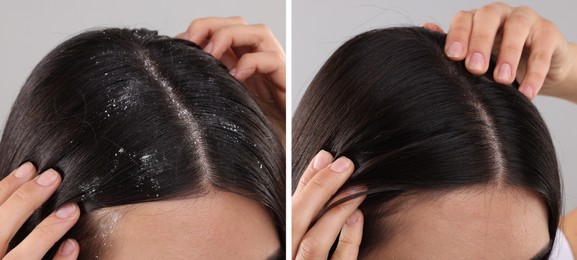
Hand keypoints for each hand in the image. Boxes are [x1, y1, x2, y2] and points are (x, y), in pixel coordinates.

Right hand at [0, 163, 79, 258]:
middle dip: (25, 199)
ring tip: (72, 209)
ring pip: (23, 257)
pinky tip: (72, 244)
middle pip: (0, 227)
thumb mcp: (0, 235)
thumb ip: (6, 220)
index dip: (7, 186)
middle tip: (53, 176)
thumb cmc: (6, 254)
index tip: (30, 167)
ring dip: (48, 230)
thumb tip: (27, 187)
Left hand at [177, 17, 285, 140]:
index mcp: (238, 63)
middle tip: (191, 42)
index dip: (201, 29)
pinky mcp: (286, 82)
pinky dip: (252, 62)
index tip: (180, 43)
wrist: (271, 157)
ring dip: (230, 36)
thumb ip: (204, 83)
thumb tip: (177, 65)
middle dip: (211, 25)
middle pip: (238, 24)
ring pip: (258, 33)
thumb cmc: (245, 135)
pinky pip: (272, 60)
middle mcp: (256, 62)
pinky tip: (237, 77)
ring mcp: (273, 70)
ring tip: (211, 54)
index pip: (221, 30)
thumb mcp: (217, 104)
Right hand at [292, 150, 364, 258]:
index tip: (326, 156)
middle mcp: (288, 257)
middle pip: (296, 221)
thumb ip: (312, 203)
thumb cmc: (313, 253)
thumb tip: (325, 160)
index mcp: (282, 243)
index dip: (308, 180)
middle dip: (320, 188)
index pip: (289, 208)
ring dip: (336, 210)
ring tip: (358, 188)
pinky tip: (358, 216)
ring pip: (314, 242)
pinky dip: (349, 238)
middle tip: (344, 164)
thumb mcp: (307, 232)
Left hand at [425, 3, 576, 100]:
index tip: (452, 57)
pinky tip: (527, 92)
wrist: (537, 69)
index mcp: (476, 19)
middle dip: (480, 42)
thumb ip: (453, 46)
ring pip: (517, 28)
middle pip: (488, 18)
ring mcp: (526, 20)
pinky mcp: (549, 33)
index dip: (458, 36)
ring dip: (509, 54)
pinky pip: (542, 50)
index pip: (464, 19)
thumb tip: (425, 28)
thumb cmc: (496, 62)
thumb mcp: (473, 58)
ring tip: (503, 80)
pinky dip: (535, 72)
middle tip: (475, 68)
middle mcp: (500, 14)